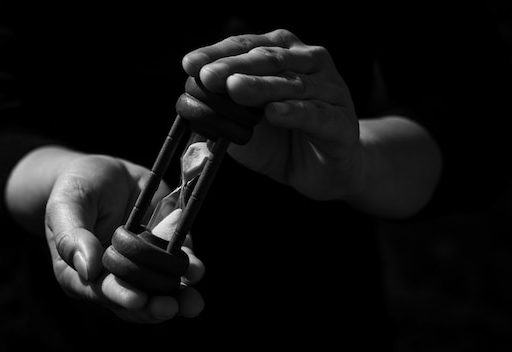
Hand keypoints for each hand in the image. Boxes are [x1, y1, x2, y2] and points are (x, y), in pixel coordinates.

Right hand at [6, 147, 204, 322]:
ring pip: (161, 290)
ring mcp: (140, 265)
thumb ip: (71, 235)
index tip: (139, 300)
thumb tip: (88, 269)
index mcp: (82, 274)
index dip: (121, 297)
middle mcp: (113, 277)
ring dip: (179, 297)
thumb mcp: (65, 204)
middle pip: (135, 302)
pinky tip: (196, 268)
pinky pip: (178, 264)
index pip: (102, 292)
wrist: (101, 171)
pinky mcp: (162, 248)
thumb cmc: (74, 189)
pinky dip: (189, 268)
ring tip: (192, 300)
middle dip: (154, 307)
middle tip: (171, 306)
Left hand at [182, 29, 363, 200]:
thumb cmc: (281, 139)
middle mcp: (311, 63)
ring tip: (235, 90)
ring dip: (261, 86)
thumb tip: (194, 97)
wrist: (324, 170)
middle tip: (209, 76)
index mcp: (285, 53)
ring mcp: (331, 90)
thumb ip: (224, 109)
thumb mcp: (245, 123)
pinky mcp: (341, 121)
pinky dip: (293, 112)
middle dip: (235, 67)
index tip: (189, 65)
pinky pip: (315, 114)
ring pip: (293, 84)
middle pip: (270, 60)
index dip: (218, 54)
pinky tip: (273, 113)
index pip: (248, 46)